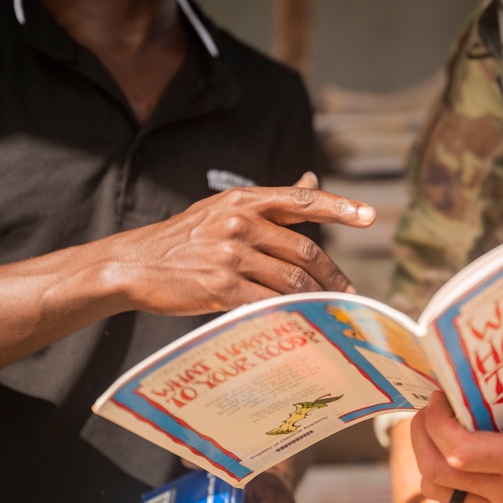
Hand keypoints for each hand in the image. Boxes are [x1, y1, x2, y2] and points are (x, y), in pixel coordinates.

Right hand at [107, 171, 374, 314]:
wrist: (133, 264)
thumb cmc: (185, 237)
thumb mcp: (224, 206)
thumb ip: (272, 199)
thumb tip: (311, 179)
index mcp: (244, 200)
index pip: (302, 200)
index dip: (340, 207)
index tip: (370, 216)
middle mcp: (240, 223)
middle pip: (304, 251)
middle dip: (332, 276)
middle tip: (348, 293)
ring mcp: (230, 256)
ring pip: (291, 282)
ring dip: (315, 300)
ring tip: (328, 311)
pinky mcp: (220, 288)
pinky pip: (267, 304)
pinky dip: (288, 315)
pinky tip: (300, 323)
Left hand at [411, 333, 502, 502]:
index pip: (459, 452)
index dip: (437, 423)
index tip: (440, 396)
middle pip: (438, 474)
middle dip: (422, 436)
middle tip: (430, 407)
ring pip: (441, 493)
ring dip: (428, 459)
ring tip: (438, 427)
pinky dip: (445, 477)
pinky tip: (457, 447)